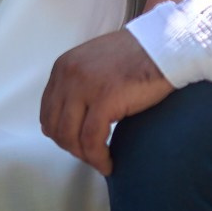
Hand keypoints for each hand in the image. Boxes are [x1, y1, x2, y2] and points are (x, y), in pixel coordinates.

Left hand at [40, 29, 173, 175]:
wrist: (164, 46)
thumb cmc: (137, 56)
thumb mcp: (95, 64)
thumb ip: (77, 85)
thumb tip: (68, 119)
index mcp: (63, 67)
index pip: (47, 112)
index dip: (61, 134)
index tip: (77, 145)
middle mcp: (68, 75)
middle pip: (55, 127)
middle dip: (72, 148)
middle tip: (91, 156)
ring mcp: (85, 87)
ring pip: (70, 136)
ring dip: (84, 156)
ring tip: (101, 162)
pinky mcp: (105, 100)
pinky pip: (92, 140)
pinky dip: (98, 157)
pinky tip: (108, 163)